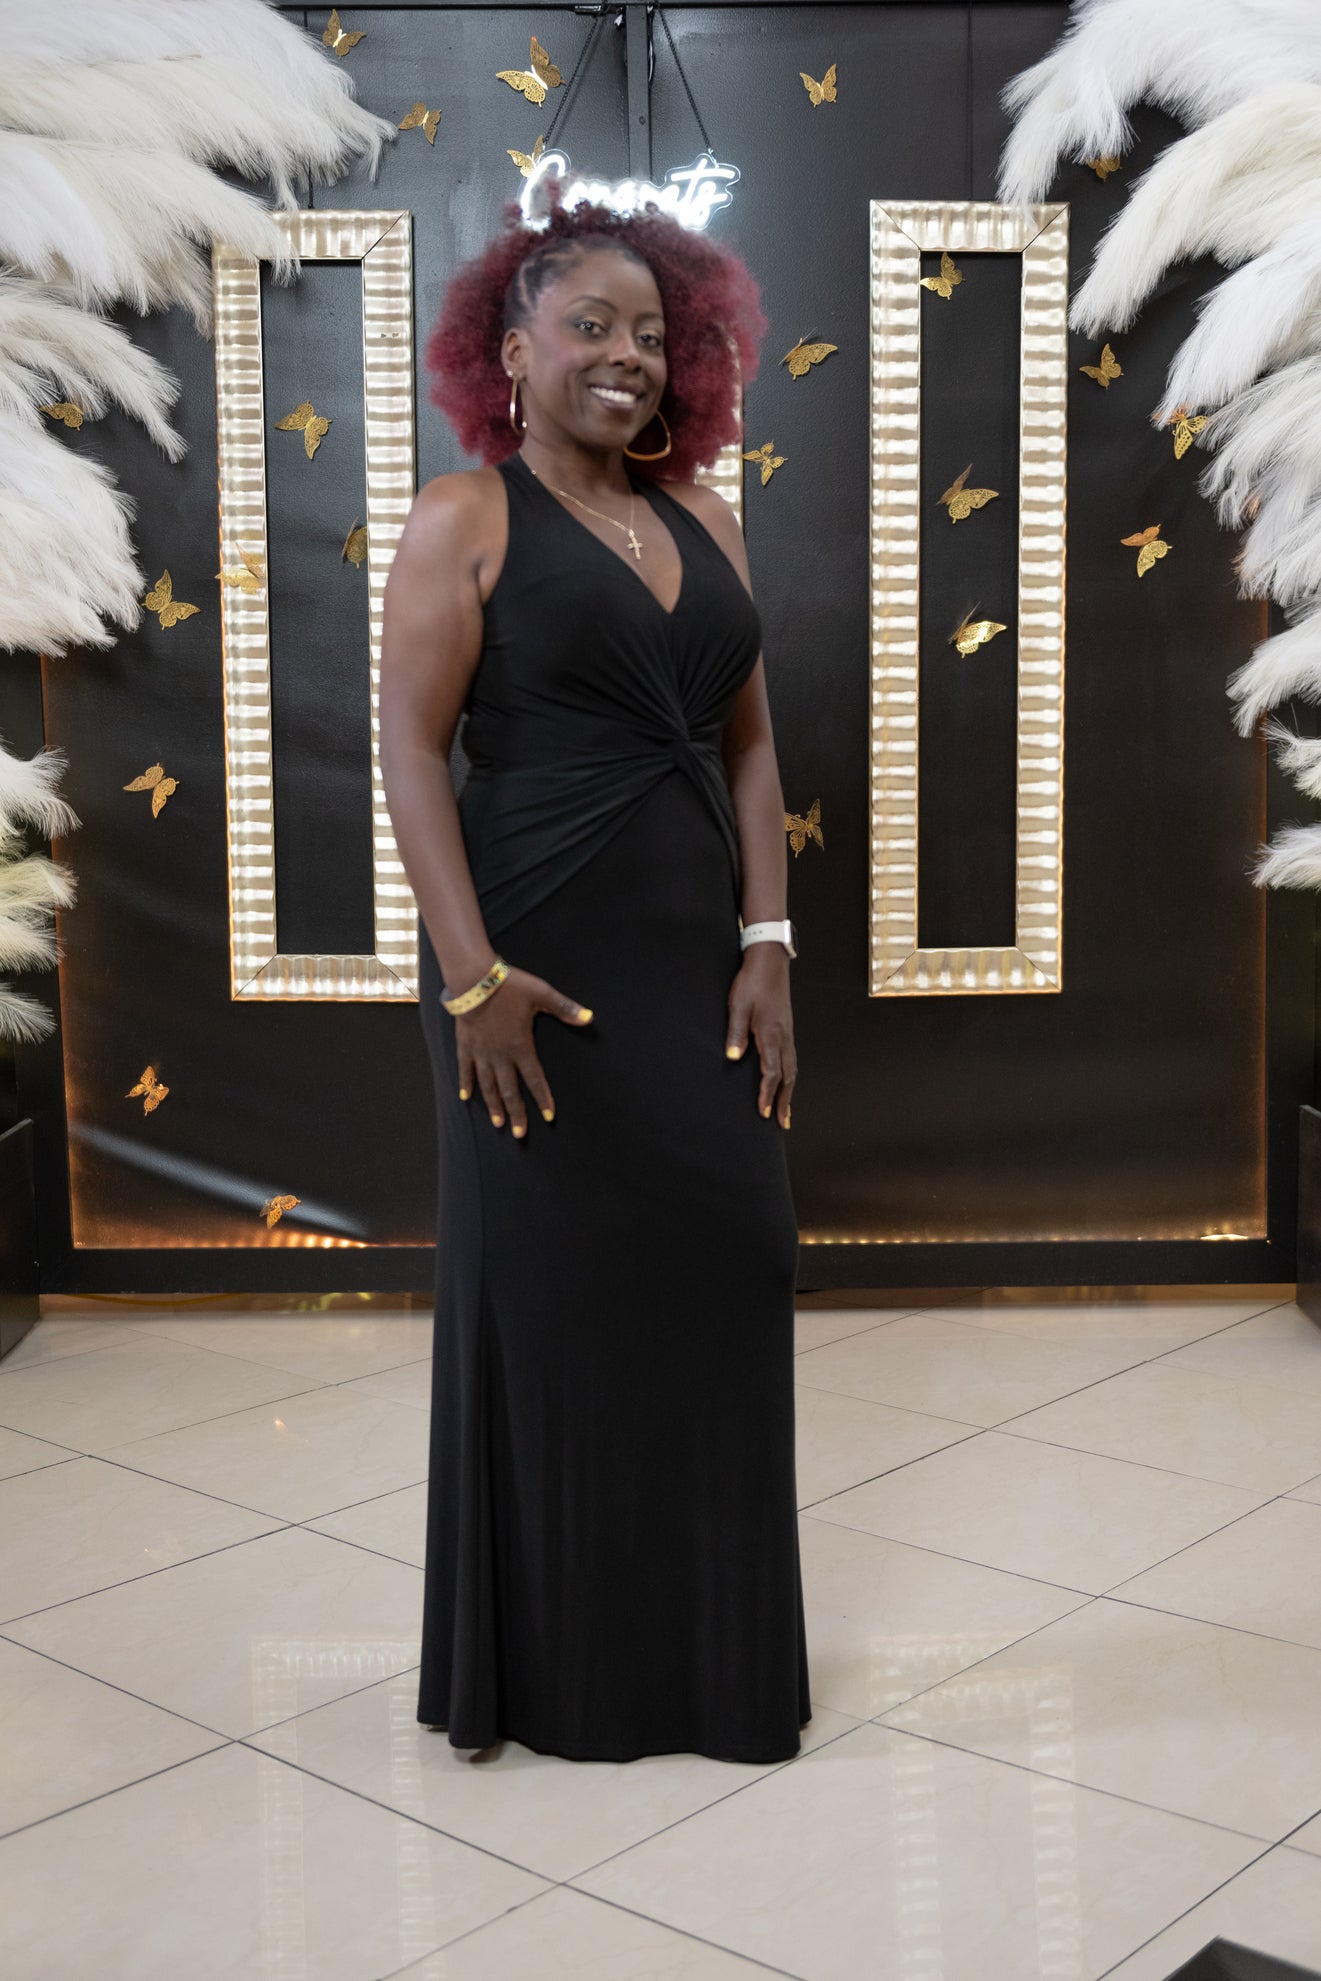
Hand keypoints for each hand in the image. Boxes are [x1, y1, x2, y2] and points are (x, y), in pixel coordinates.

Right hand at [454, 966, 592, 1136]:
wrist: (473, 978)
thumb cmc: (509, 985)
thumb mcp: (541, 994)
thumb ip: (565, 1008)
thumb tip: (589, 1017)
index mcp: (521, 1047)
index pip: (535, 1079)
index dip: (543, 1098)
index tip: (549, 1116)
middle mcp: (500, 1056)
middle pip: (510, 1090)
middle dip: (517, 1113)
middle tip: (520, 1133)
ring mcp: (481, 1052)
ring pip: (488, 1086)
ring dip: (494, 1106)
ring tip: (498, 1124)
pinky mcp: (465, 1045)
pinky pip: (465, 1070)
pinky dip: (466, 1085)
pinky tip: (466, 1098)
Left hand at [725, 944, 794, 1127]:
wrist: (770, 961)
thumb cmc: (752, 982)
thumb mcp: (737, 1006)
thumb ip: (735, 1033)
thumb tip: (733, 1057)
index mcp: (771, 1034)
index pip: (771, 1073)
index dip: (767, 1095)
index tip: (763, 1113)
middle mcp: (784, 1037)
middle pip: (788, 1077)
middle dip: (785, 1102)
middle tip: (783, 1123)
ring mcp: (788, 1033)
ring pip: (793, 1069)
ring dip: (790, 1091)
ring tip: (787, 1110)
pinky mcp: (787, 1028)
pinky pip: (792, 1059)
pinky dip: (790, 1076)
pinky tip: (786, 1080)